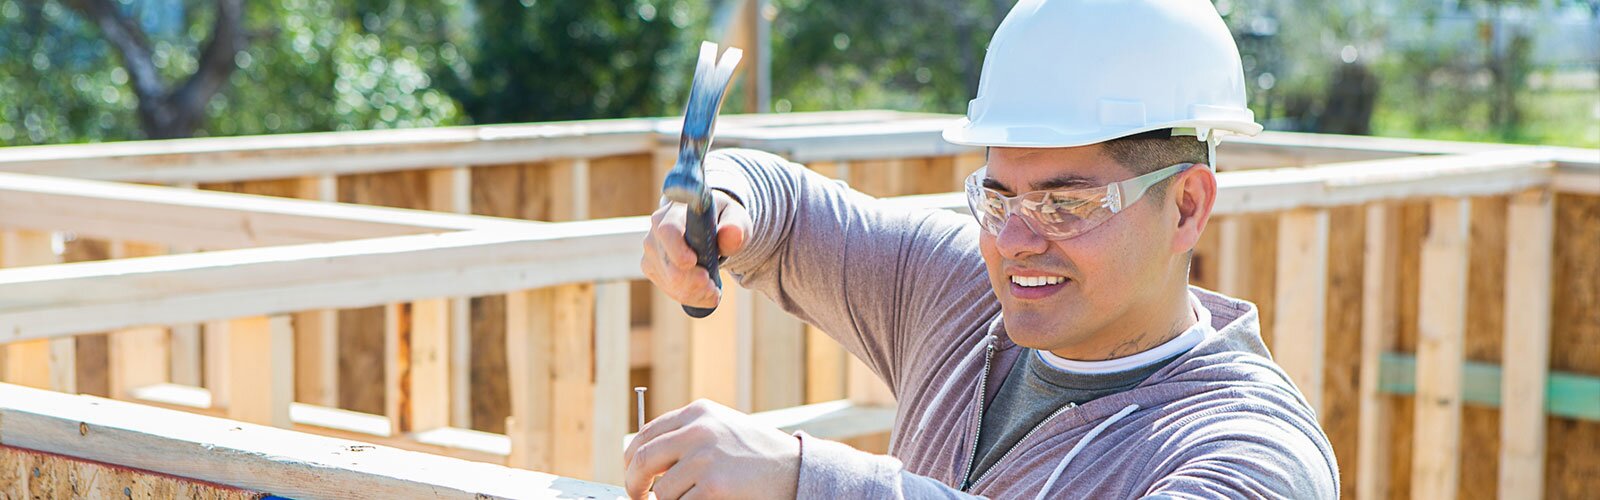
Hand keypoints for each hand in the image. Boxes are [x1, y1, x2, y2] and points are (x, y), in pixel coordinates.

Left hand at [623, 399, 799, 499]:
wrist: (795, 469)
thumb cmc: (759, 454)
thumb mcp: (722, 429)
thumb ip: (687, 436)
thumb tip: (645, 460)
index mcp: (698, 412)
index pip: (645, 433)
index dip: (631, 458)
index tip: (632, 474)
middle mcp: (698, 430)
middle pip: (642, 460)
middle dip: (634, 484)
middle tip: (637, 497)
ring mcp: (705, 458)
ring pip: (662, 491)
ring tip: (693, 498)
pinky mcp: (713, 486)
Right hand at [641, 190, 750, 308]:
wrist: (710, 228)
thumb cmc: (722, 220)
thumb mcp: (735, 218)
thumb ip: (735, 226)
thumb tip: (734, 234)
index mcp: (674, 212)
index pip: (668, 231)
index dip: (678, 250)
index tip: (693, 262)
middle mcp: (655, 231)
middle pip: (668, 265)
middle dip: (693, 281)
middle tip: (713, 285)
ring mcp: (651, 252)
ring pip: (670, 282)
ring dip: (696, 292)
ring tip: (713, 287)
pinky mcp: (652, 268)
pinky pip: (670, 291)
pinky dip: (692, 296)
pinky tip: (705, 290)